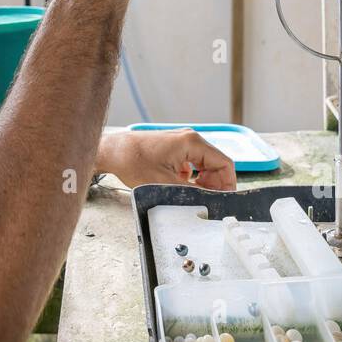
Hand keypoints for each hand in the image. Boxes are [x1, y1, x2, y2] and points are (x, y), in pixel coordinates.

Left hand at [96, 129, 236, 191]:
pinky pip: (194, 163)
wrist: (113, 152)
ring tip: (194, 195)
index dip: (227, 184)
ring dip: (204, 181)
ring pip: (206, 164)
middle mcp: (191, 138)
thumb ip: (192, 193)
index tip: (223, 200)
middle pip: (216, 164)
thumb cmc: (134, 162)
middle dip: (215, 184)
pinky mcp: (175, 148)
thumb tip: (210, 202)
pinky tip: (182, 186)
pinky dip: (194, 176)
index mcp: (192, 142)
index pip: (224, 163)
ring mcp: (183, 142)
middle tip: (208, 201)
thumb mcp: (165, 184)